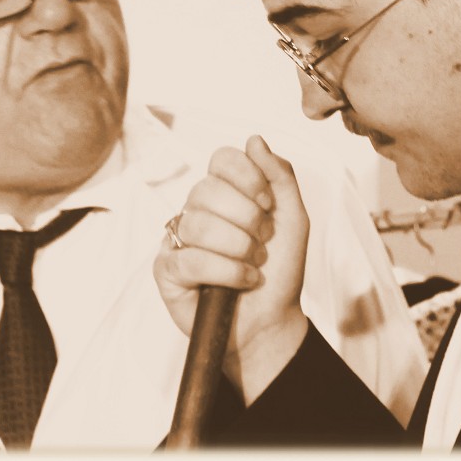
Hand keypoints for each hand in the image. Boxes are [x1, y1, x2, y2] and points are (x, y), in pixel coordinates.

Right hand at [154, 135, 309, 402]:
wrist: (272, 321)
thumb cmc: (280, 272)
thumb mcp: (293, 219)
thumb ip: (280, 177)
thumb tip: (254, 140)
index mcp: (225, 192)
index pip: (221, 159)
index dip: (247, 176)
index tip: (268, 204)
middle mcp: (197, 209)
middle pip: (207, 189)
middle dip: (246, 219)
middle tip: (262, 242)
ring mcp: (178, 238)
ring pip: (197, 223)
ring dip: (238, 248)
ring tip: (253, 265)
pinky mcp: (167, 270)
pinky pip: (188, 258)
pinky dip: (226, 271)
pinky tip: (242, 280)